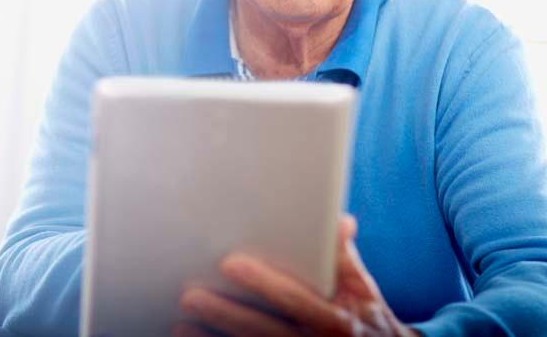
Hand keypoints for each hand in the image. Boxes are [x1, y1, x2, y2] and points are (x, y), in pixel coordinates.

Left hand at [174, 215, 417, 336]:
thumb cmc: (365, 318)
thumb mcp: (362, 288)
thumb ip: (343, 255)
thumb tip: (339, 220)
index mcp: (336, 321)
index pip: (295, 300)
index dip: (263, 283)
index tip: (230, 264)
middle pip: (263, 332)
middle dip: (225, 315)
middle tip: (190, 296)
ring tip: (181, 326)